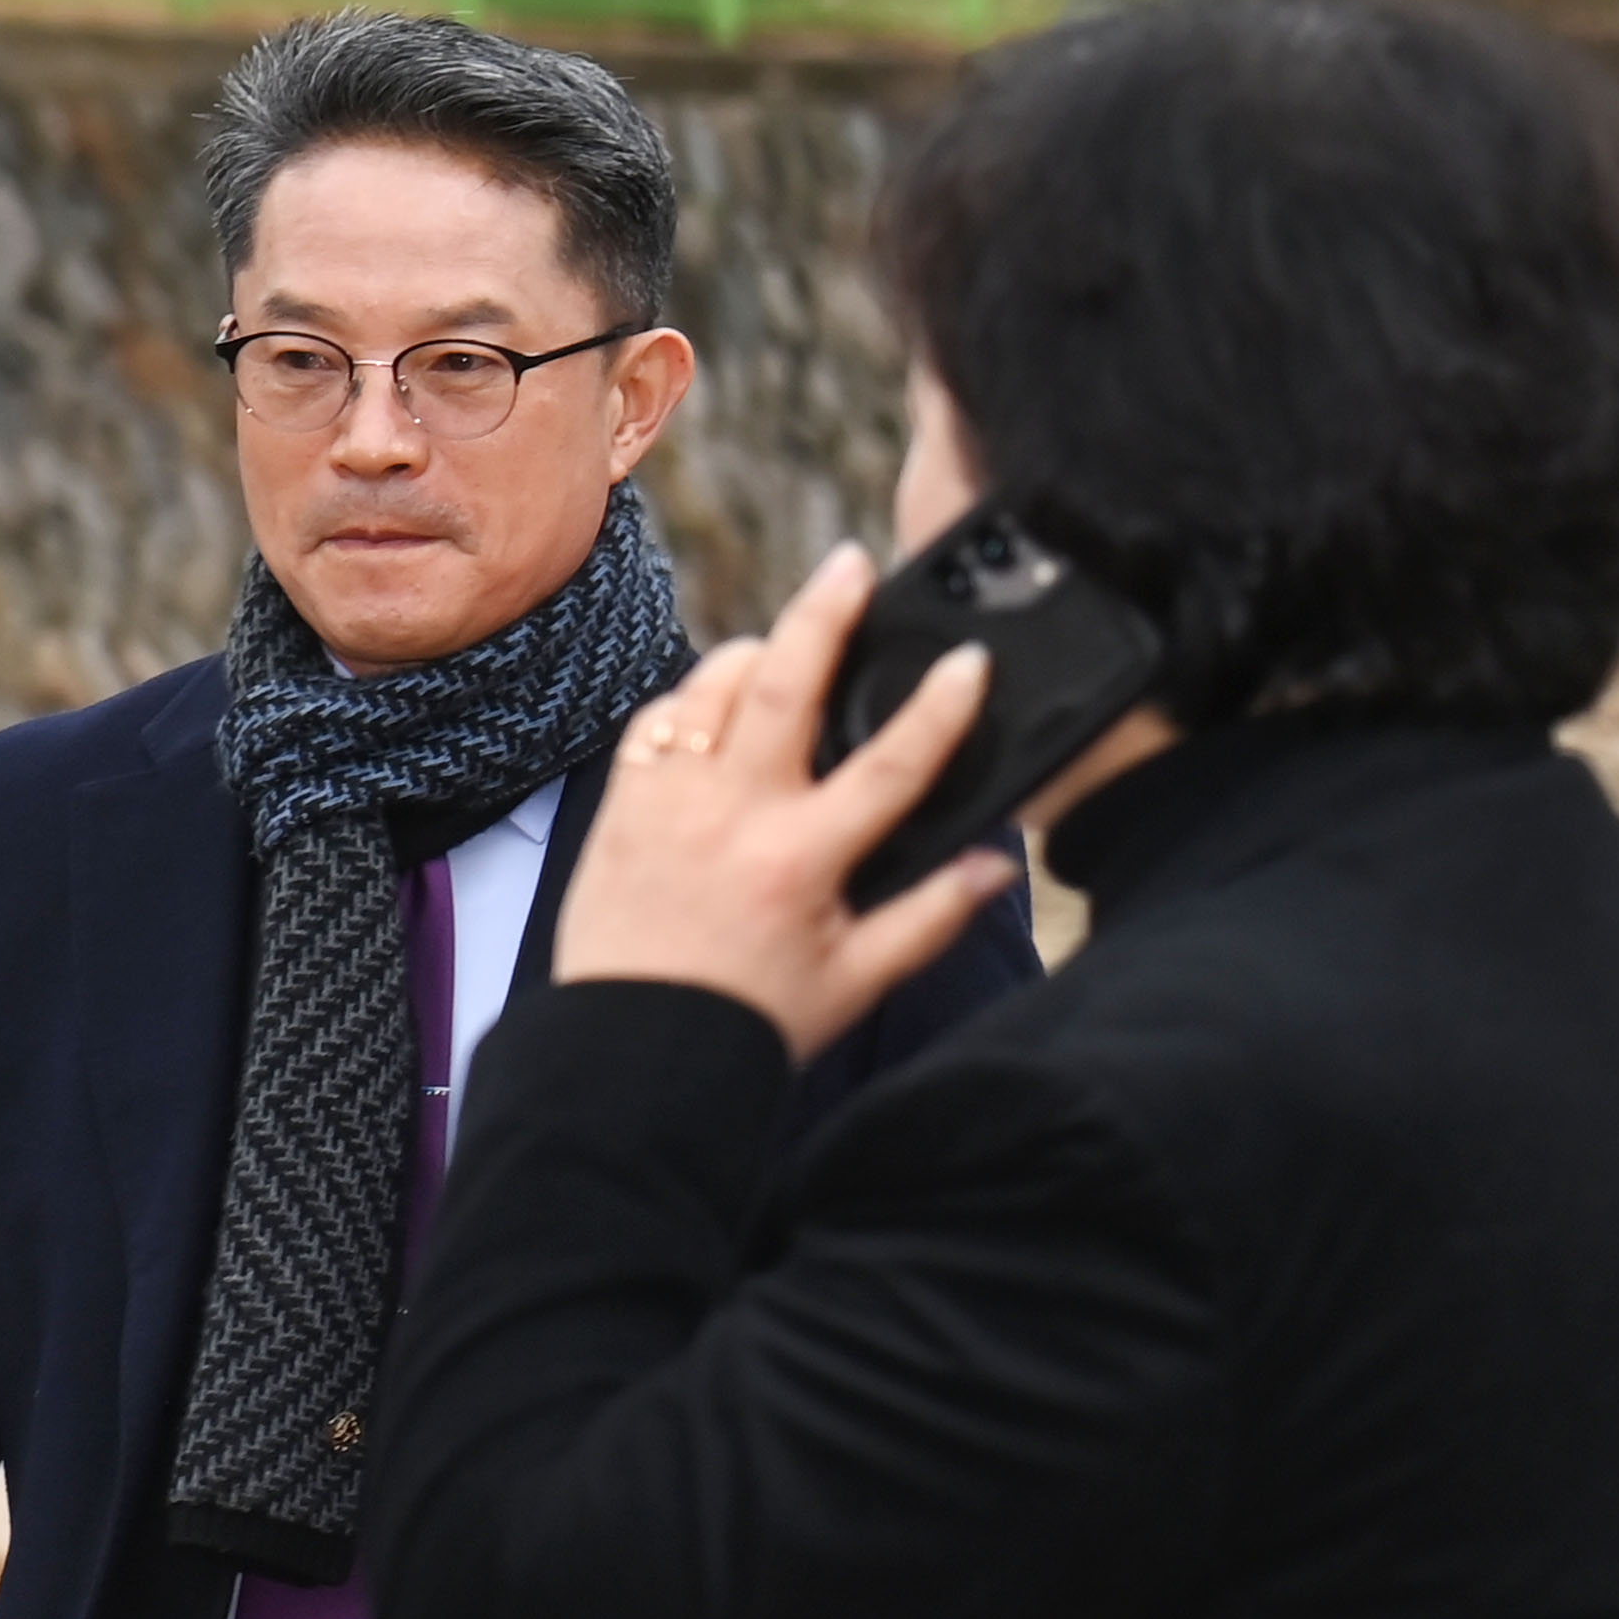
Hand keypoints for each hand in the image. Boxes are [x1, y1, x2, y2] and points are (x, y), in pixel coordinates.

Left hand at [550, 544, 1023, 1062]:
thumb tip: (996, 866)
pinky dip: (697, 701)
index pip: (889, 765)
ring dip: (757, 652)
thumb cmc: (747, 1022)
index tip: (971, 660)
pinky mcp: (622, 807)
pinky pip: (660, 722)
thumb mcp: (857, 982)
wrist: (631, 1054)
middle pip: (786, 684)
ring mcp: (668, 804)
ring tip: (790, 638)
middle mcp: (731, 817)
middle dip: (825, 613)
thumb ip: (931, 918)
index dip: (941, 708)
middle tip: (852, 564)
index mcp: (800, 862)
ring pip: (713, 689)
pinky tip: (723, 704)